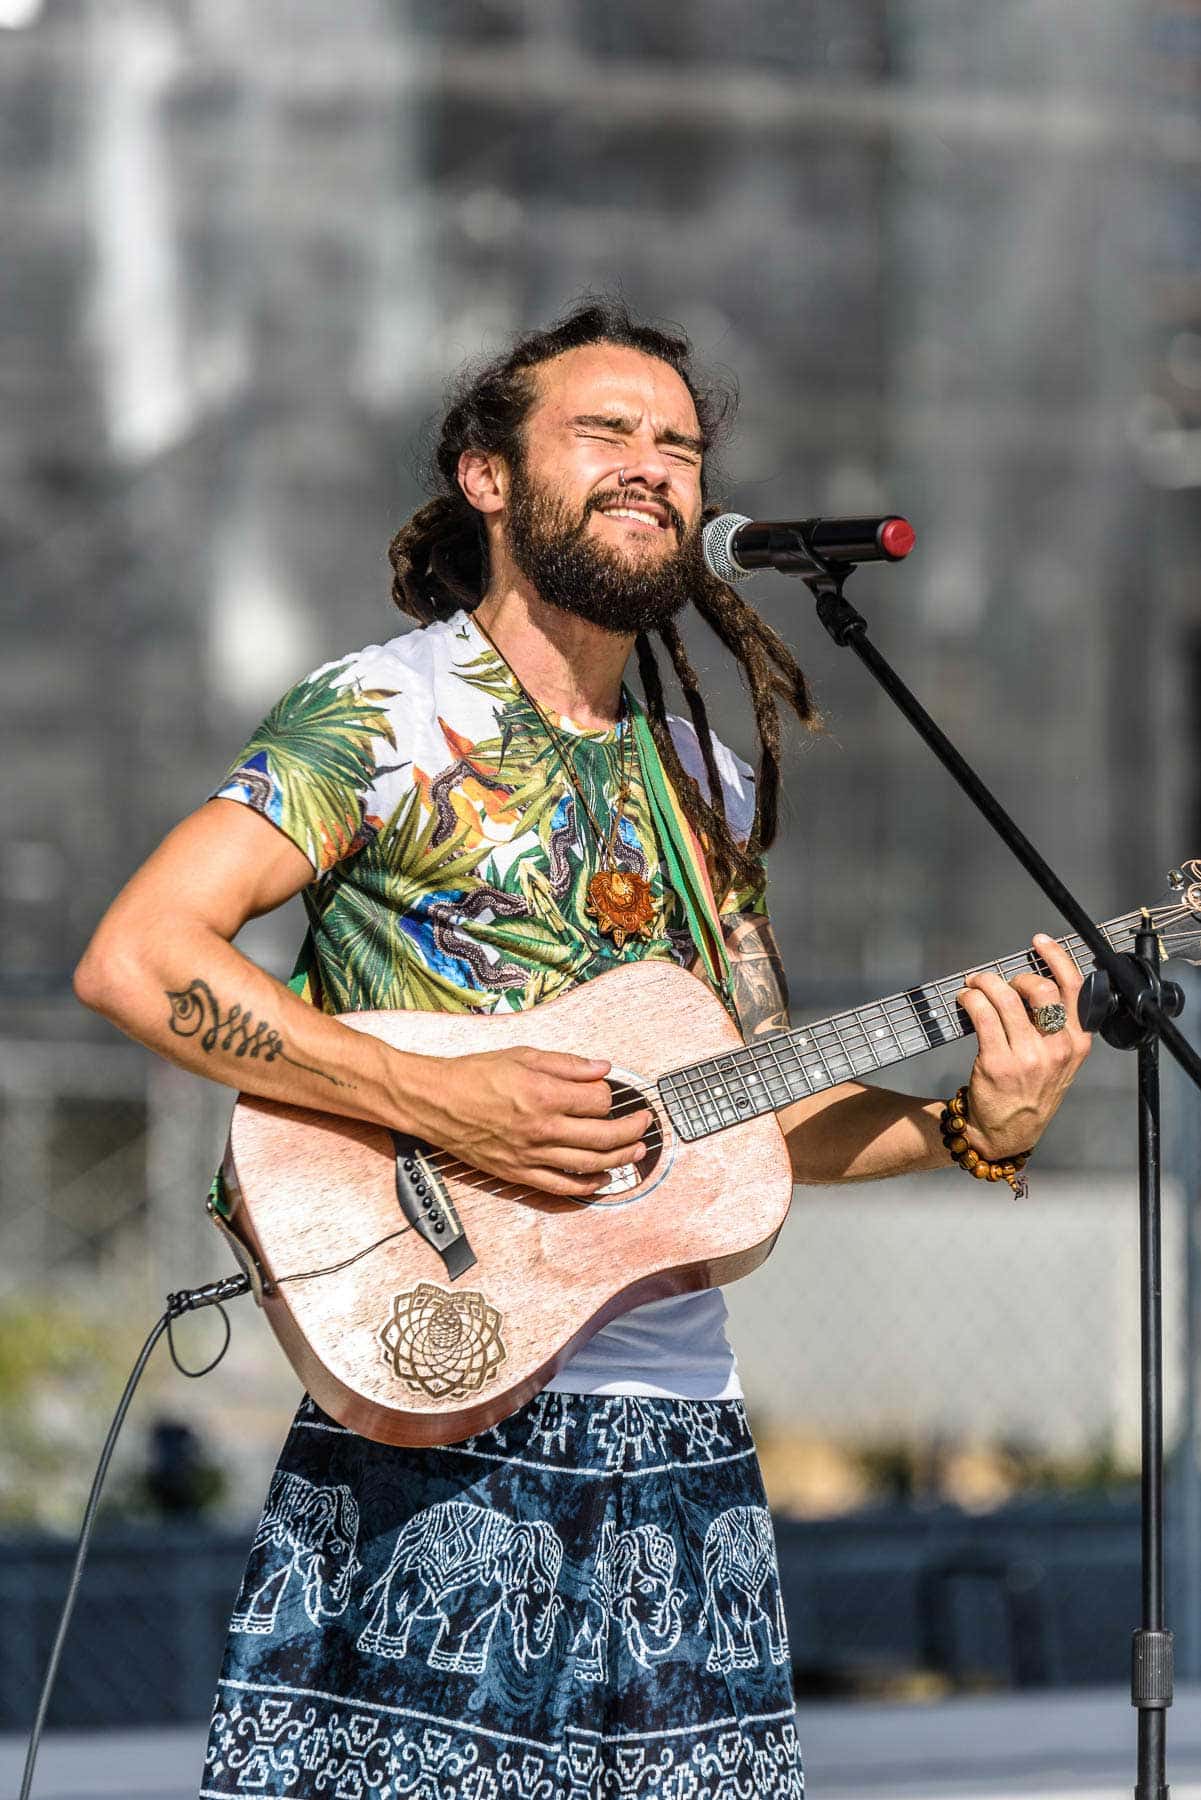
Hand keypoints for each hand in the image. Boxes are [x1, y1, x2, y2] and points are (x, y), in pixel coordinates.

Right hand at [406, 1046, 650, 1198]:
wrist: (434, 1101)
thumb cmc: (474, 1075)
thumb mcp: (522, 1056)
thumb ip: (566, 1064)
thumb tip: (602, 1068)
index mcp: (543, 1095)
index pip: (598, 1100)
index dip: (610, 1093)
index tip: (609, 1089)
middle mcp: (541, 1129)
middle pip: (603, 1136)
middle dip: (631, 1129)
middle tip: (645, 1123)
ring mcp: (530, 1155)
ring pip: (589, 1165)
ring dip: (620, 1159)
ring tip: (636, 1152)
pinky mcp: (518, 1173)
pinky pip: (561, 1187)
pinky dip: (587, 1187)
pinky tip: (602, 1180)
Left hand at [956, 934, 1091, 1159]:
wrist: (1007, 1132)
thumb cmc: (1032, 1091)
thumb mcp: (1061, 1062)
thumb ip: (1057, 1026)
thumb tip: (1032, 981)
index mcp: (1078, 1044)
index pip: (1075, 989)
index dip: (1057, 958)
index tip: (1040, 942)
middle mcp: (1057, 1049)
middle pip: (1039, 989)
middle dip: (1013, 976)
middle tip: (998, 982)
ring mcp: (1027, 1057)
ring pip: (1005, 998)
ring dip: (985, 983)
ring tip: (974, 985)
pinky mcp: (997, 1063)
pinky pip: (982, 1015)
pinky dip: (970, 999)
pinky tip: (966, 999)